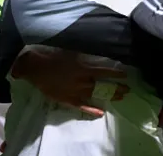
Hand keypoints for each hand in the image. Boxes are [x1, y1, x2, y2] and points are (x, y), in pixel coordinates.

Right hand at [12, 50, 129, 117]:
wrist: (35, 67)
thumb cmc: (51, 55)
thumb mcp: (70, 51)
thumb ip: (83, 54)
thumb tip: (95, 52)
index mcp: (83, 68)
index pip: (104, 72)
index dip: (116, 74)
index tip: (126, 75)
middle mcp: (82, 81)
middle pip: (103, 86)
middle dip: (116, 88)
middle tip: (128, 90)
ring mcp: (75, 92)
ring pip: (96, 96)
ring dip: (109, 97)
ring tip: (120, 98)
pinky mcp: (67, 100)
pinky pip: (82, 107)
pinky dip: (92, 110)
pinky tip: (100, 112)